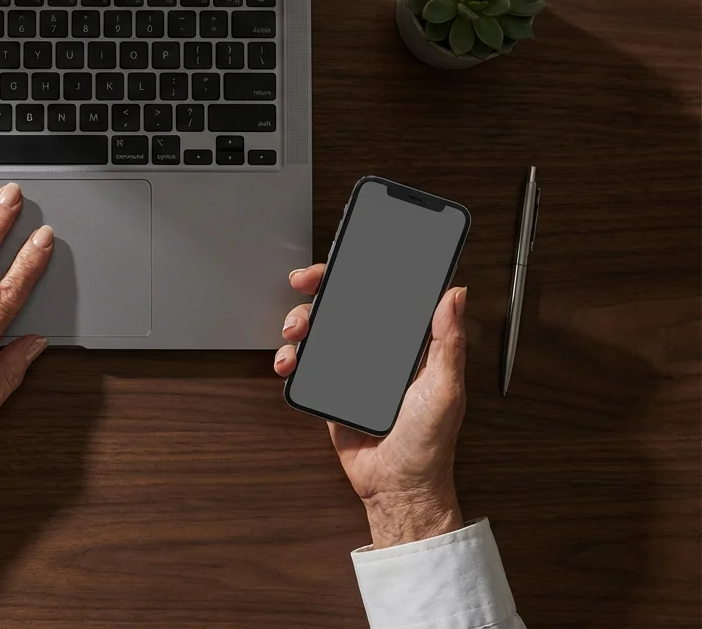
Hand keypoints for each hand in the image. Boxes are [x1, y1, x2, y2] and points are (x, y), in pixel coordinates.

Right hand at [274, 264, 468, 547]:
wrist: (396, 488)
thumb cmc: (429, 445)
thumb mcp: (445, 390)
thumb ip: (449, 342)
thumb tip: (456, 294)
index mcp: (409, 345)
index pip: (384, 296)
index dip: (364, 272)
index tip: (346, 259)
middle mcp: (379, 352)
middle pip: (344, 305)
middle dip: (320, 288)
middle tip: (304, 283)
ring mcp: (352, 370)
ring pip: (319, 330)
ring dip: (300, 323)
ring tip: (295, 334)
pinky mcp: (330, 390)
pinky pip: (306, 365)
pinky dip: (292, 359)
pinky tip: (291, 363)